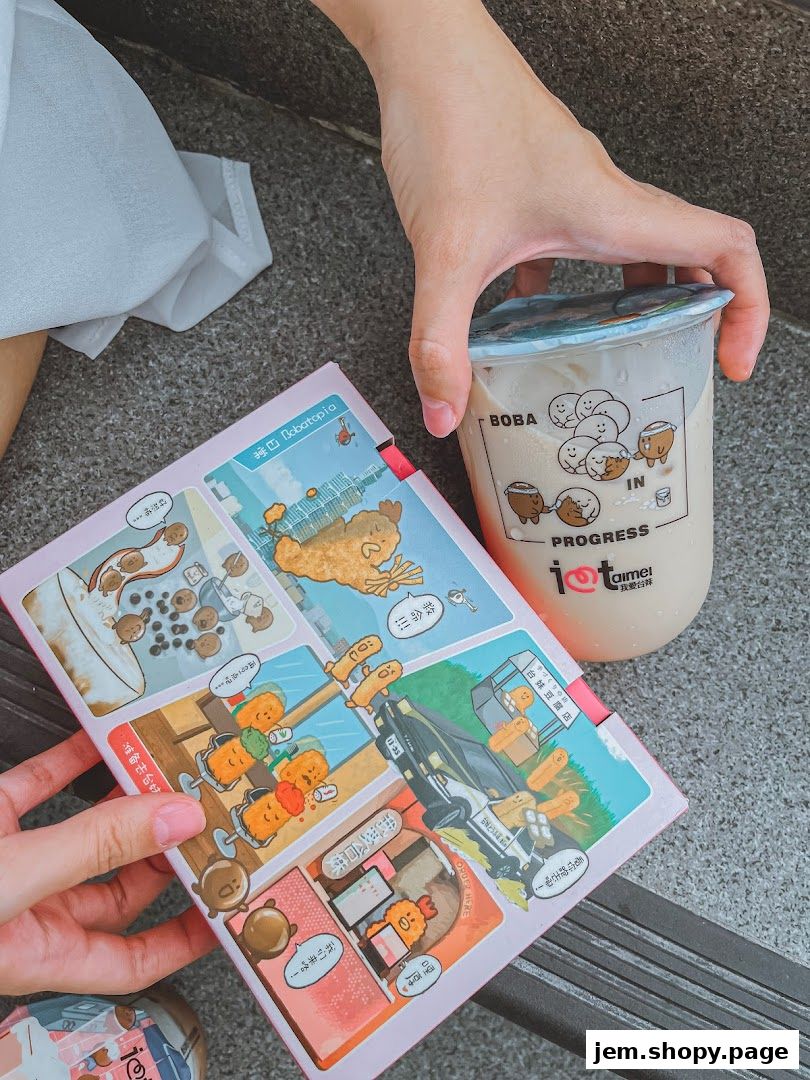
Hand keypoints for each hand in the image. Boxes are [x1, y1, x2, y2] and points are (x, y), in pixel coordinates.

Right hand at [0, 732, 214, 994]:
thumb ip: (94, 847)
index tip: (228, 902)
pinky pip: (39, 787)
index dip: (188, 934)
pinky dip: (72, 760)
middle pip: (119, 883)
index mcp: (41, 953)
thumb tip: (175, 820)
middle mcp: (30, 912)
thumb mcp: (17, 881)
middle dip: (166, 845)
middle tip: (207, 812)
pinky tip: (101, 740)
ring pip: (85, 831)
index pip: (135, 957)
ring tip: (168, 769)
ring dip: (126, 798)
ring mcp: (9, 862)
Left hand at [316, 0, 768, 434]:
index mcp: (612, 210)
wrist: (421, 45)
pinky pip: (577, 238)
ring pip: (633, 246)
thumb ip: (441, 342)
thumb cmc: (450, 118)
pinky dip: (571, 281)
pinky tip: (530, 310)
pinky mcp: (537, 183)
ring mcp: (573, 186)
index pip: (724, 249)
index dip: (748, 309)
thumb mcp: (444, 252)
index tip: (733, 359)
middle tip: (678, 363)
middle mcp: (605, 195)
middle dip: (698, 315)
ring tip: (616, 348)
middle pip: (689, 254)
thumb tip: (445, 414)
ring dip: (637, 297)